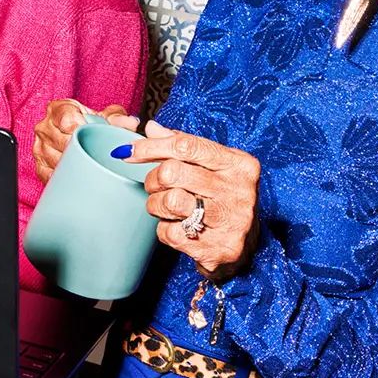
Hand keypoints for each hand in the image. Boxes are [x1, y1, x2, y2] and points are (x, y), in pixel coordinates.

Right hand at [32, 99, 135, 182]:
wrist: (73, 130)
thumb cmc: (88, 122)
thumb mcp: (104, 115)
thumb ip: (117, 117)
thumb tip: (130, 123)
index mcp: (58, 110)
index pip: (66, 120)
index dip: (81, 129)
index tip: (93, 135)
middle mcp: (45, 128)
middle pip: (63, 143)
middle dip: (83, 149)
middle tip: (99, 154)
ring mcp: (40, 148)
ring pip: (57, 161)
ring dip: (76, 165)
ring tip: (92, 164)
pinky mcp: (40, 166)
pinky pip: (51, 176)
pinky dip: (66, 178)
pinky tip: (78, 177)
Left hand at [127, 121, 259, 281]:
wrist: (249, 246)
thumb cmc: (225, 199)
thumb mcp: (214, 167)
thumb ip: (185, 146)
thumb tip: (151, 129)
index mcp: (239, 164)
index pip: (186, 146)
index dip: (150, 147)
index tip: (128, 151)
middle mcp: (238, 191)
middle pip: (172, 172)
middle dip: (153, 179)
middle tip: (155, 185)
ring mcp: (229, 222)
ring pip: (169, 202)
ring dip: (156, 204)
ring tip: (165, 207)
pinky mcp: (216, 249)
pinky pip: (169, 233)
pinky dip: (165, 229)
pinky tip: (177, 227)